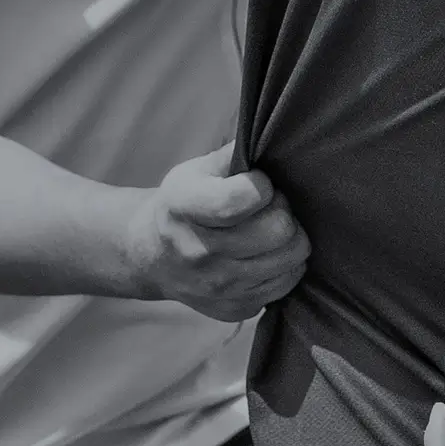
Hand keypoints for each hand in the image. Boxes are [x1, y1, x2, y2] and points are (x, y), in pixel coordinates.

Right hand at [124, 144, 308, 321]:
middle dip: (283, 210)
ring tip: (270, 227)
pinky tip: (265, 253)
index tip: (259, 182)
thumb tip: (272, 137)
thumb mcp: (193, 172)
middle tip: (270, 206)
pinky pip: (287, 282)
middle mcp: (199, 253)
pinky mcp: (235, 308)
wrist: (152, 256)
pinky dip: (285, 264)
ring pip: (291, 258)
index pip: (241, 199)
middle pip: (277, 230)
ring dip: (290, 237)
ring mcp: (218, 286)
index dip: (263, 186)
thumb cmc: (181, 205)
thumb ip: (233, 155)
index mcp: (184, 208)